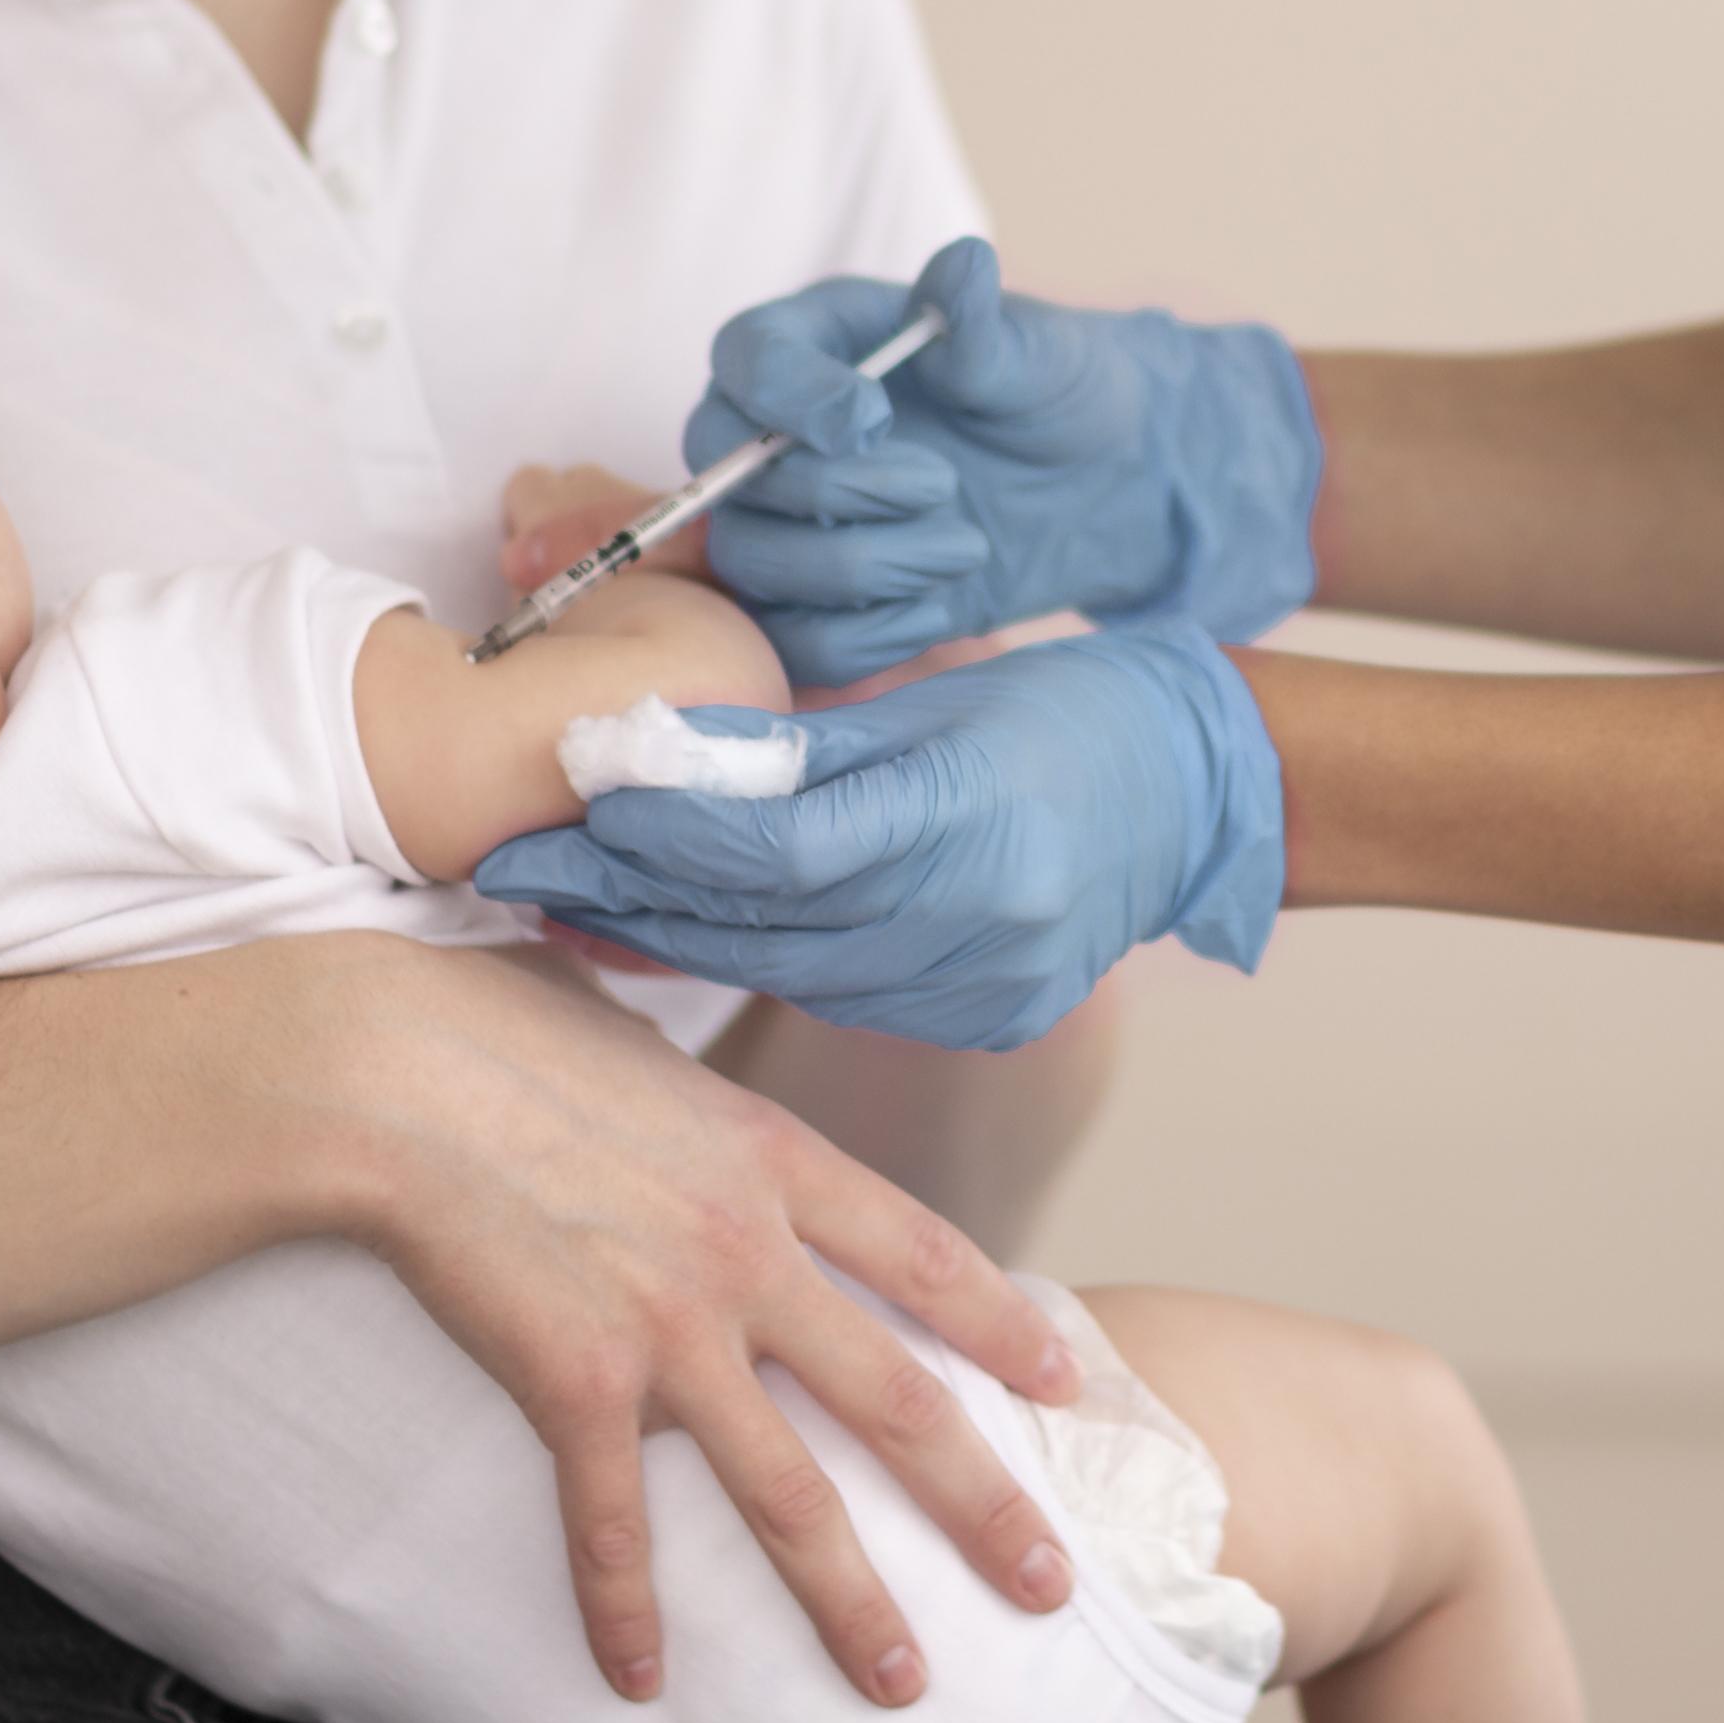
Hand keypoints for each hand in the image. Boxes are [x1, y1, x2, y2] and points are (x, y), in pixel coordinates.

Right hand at [324, 941, 1087, 1703]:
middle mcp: (748, 1256)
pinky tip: (637, 1681)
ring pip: (789, 1496)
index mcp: (774, 1161)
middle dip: (984, 1506)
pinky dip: (623, 1611)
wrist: (388, 1070)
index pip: (926, 1256)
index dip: (1002, 1325)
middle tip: (1049, 1589)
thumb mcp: (643, 1046)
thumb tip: (685, 1109)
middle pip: (899, 1403)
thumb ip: (693, 1106)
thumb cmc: (492, 1027)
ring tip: (901, 1682)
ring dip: (849, 1601)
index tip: (1066, 1384)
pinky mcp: (572, 1384)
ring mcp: (669, 1330)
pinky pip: (612, 1524)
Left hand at [475, 624, 1285, 1052]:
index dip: (664, 830)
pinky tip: (686, 943)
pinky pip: (843, 998)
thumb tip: (653, 761)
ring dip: (675, 943)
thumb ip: (796, 748)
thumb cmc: (1068, 714)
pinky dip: (761, 967)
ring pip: (789, 977)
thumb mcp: (931, 703)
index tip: (572, 806)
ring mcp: (986, 984)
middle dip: (632, 898)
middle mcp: (978, 919)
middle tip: (521, 872)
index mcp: (967, 817)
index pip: (776, 845)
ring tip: (576, 910)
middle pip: (763, 926)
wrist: (1202, 790)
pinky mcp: (989, 1019)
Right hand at [691, 238, 1324, 688]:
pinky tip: (940, 606)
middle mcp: (776, 433)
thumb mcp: (1035, 351)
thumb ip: (983, 323)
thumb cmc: (1054, 392)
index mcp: (814, 342)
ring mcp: (791, 524)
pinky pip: (794, 643)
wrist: (1098, 487)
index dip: (790, 396)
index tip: (872, 418)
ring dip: (864, 568)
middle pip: (731, 476)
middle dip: (837, 492)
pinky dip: (868, 638)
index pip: (744, 358)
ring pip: (755, 565)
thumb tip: (965, 263)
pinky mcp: (819, 607)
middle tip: (945, 485)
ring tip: (966, 545)